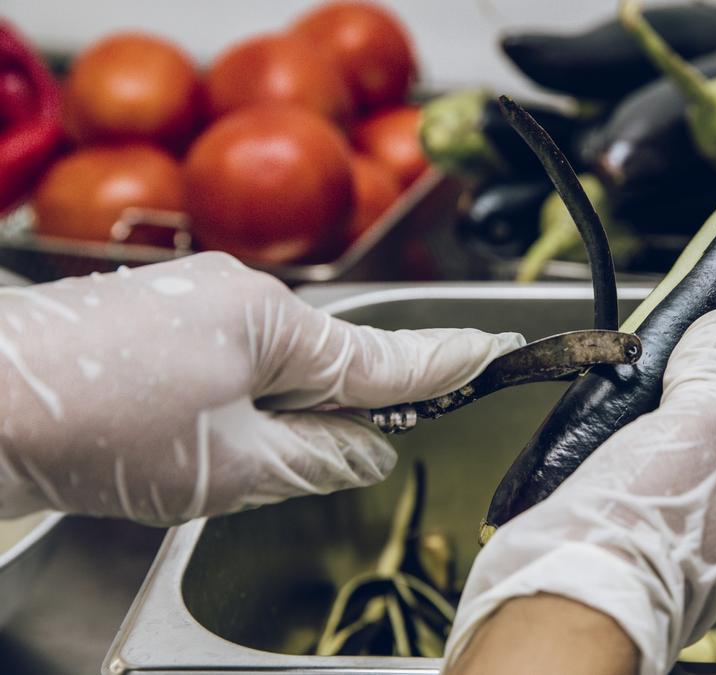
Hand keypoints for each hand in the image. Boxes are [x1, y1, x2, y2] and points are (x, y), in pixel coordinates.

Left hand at [0, 252, 523, 523]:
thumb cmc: (100, 425)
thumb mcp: (232, 467)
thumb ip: (318, 458)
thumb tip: (368, 450)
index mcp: (273, 321)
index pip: (385, 356)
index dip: (447, 363)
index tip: (496, 351)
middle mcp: (240, 294)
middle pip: (323, 364)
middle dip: (320, 417)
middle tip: (282, 466)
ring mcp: (193, 298)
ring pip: (268, 367)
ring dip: (260, 416)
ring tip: (198, 459)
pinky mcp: (155, 317)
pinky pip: (224, 359)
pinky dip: (224, 402)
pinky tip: (178, 434)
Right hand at [444, 307, 715, 674]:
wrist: (569, 589)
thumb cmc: (653, 528)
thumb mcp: (706, 427)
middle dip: (713, 367)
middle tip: (705, 316)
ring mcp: (673, 522)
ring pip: (674, 436)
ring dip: (663, 390)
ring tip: (659, 341)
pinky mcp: (621, 520)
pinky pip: (632, 455)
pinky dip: (625, 420)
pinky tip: (616, 390)